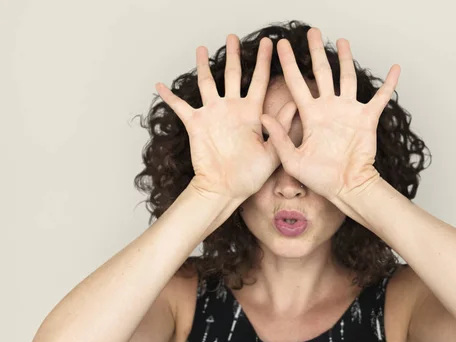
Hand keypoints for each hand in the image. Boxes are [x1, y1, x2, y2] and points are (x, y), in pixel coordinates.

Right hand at [155, 35, 292, 200]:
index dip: (264, 62)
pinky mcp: (196, 124)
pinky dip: (169, 96)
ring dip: (203, 66)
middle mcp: (232, 109)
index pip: (259, 81)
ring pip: (207, 83)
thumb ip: (281, 128)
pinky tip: (159, 85)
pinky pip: (180, 106)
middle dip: (234, 55)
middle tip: (233, 37)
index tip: (270, 43)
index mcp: (251, 113)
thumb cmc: (249, 176)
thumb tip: (295, 104)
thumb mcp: (273, 152)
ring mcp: (213, 114)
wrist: (226, 190)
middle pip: (233, 75)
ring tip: (201, 49)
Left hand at [259, 28, 400, 200]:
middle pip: (322, 73)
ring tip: (343, 41)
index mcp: (310, 116)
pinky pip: (380, 98)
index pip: (297, 83)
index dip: (289, 64)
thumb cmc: (320, 178)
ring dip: (346, 60)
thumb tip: (262, 115)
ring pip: (347, 78)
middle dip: (317, 52)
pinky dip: (389, 84)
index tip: (281, 46)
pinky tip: (395, 68)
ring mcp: (349, 112)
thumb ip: (278, 137)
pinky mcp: (367, 119)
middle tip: (312, 32)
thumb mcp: (292, 159)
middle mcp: (329, 109)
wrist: (346, 188)